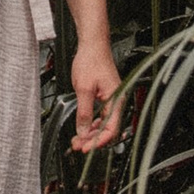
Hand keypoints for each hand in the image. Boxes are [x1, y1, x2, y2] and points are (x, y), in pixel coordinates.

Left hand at [70, 39, 122, 153]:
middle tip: (77, 145)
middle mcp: (117, 102)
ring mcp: (111, 100)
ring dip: (90, 133)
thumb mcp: (84, 88)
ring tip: (77, 139)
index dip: (98, 141)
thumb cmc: (91, 61)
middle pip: (107, 130)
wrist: (92, 45)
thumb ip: (84, 112)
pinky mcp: (106, 98)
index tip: (85, 148)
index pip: (111, 130)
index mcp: (116, 100)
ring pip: (103, 125)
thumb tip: (83, 131)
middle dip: (92, 139)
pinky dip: (91, 124)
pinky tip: (82, 128)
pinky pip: (101, 116)